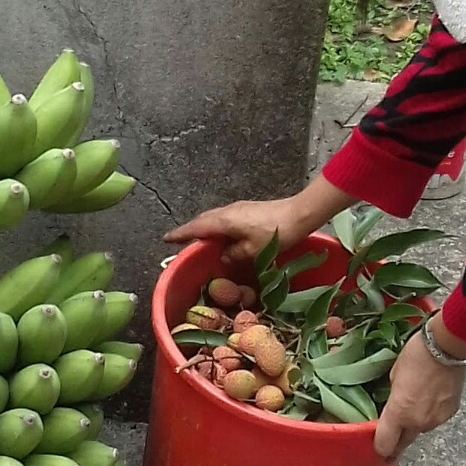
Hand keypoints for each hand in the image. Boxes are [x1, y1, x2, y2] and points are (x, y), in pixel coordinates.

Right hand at [165, 175, 352, 272]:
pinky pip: (223, 218)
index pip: (196, 228)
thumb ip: (235, 254)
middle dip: (189, 230)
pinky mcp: (246, 209)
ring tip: (198, 241)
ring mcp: (237, 208)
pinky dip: (216, 227)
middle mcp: (227, 211)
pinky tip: (221, 236)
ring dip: (203, 228)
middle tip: (179, 242)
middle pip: (202, 220)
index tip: (166, 239)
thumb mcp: (254, 250)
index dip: (180, 234)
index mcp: (225, 221)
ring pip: (213, 218)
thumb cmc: (276, 233)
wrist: (299, 214)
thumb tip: (224, 256)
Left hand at [373, 326, 465, 461]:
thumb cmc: (416, 355)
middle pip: (403, 444)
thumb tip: (392, 407)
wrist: (447, 347)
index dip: (379, 447)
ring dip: (414, 424)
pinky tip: (429, 398)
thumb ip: (392, 398)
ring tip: (414, 404)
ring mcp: (436, 420)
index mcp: (399, 413)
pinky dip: (430, 414)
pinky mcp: (451, 413)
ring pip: (420, 431)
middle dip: (395, 441)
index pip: (385, 445)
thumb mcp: (394, 375)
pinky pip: (434, 420)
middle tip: (391, 435)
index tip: (376, 444)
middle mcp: (418, 422)